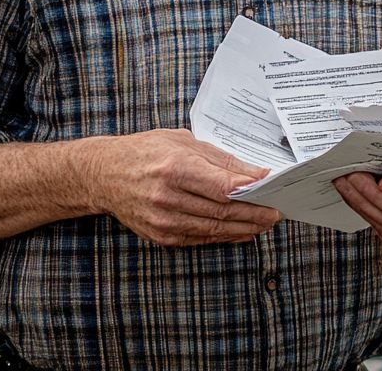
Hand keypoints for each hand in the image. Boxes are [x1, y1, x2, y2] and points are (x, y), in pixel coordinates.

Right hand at [91, 128, 281, 246]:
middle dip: (255, 213)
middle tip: (277, 211)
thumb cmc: (147, 151)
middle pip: (222, 211)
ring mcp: (163, 221)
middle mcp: (168, 197)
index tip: (273, 189)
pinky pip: (201, 238)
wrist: (104, 174)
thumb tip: (256, 174)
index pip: (222, 187)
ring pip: (214, 229)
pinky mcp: (161, 236)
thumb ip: (222, 161)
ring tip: (265, 222)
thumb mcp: (185, 142)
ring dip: (245, 228)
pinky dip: (225, 236)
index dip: (251, 192)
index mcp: (175, 168)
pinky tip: (242, 231)